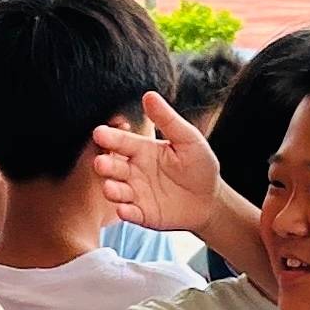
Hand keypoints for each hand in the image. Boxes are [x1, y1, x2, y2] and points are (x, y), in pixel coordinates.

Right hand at [89, 92, 218, 238]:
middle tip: (100, 162)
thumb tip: (149, 95)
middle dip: (105, 165)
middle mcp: (134, 171)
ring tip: (109, 187)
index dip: (110, 138)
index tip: (99, 133)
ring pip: (117, 191)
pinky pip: (131, 213)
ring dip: (111, 189)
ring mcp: (136, 193)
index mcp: (142, 150)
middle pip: (113, 167)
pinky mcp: (143, 214)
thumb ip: (167, 120)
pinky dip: (125, 212)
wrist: (211, 199)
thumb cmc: (199, 165)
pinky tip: (124, 210)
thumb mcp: (187, 139)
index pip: (122, 142)